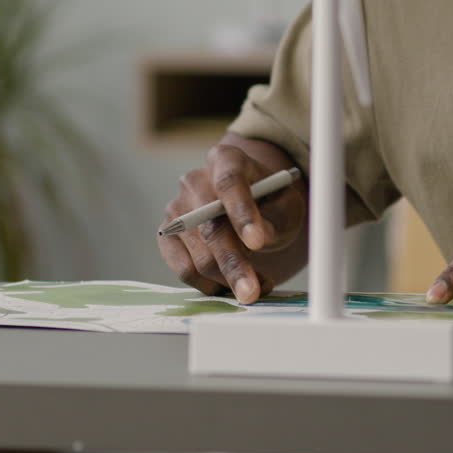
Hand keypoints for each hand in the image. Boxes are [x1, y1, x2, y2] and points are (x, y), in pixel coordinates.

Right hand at [157, 137, 306, 303]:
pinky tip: (230, 286)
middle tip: (253, 292)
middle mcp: (194, 181)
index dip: (242, 212)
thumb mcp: (284, 204)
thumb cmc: (269, 202)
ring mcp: (176, 209)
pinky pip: (184, 269)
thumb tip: (256, 241)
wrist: (246, 203)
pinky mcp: (167, 236)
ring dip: (228, 279)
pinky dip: (209, 285)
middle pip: (210, 227)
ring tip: (255, 285)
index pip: (229, 182)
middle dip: (234, 263)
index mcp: (226, 160)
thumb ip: (274, 219)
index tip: (257, 242)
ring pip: (199, 256)